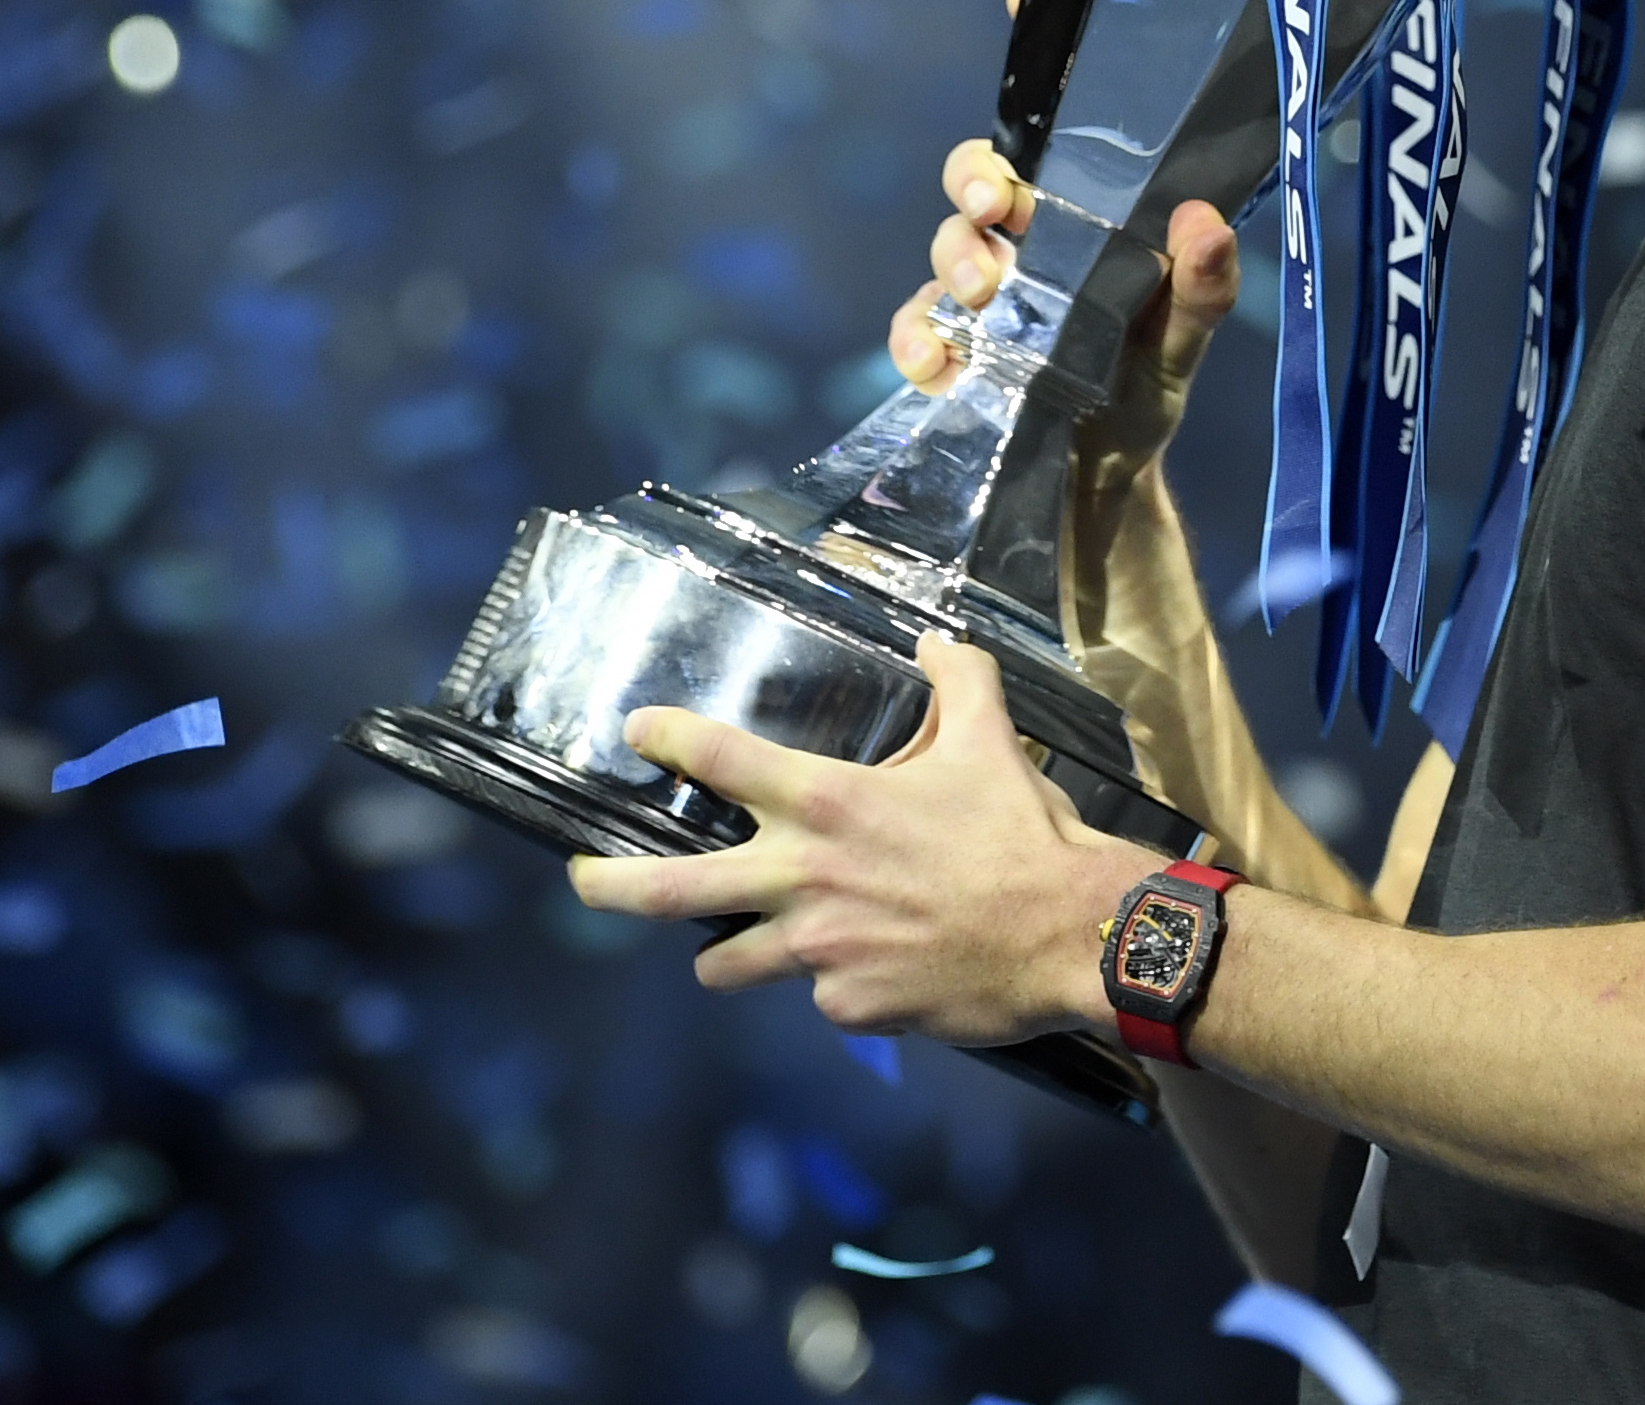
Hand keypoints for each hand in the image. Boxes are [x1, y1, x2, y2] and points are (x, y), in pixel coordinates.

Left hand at [564, 635, 1157, 1041]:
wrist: (1065, 932)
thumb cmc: (1021, 832)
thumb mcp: (991, 740)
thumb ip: (959, 679)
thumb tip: (937, 639)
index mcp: (827, 803)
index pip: (719, 760)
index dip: (667, 738)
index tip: (636, 731)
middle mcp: (802, 879)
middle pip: (667, 891)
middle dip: (605, 886)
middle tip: (578, 882)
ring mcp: (817, 952)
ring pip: (725, 964)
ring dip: (730, 951)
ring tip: (740, 945)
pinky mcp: (846, 1005)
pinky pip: (820, 995)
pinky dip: (839, 981)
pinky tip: (880, 965)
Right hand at [883, 0, 1241, 435]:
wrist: (1101, 480)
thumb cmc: (1143, 386)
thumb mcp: (1184, 341)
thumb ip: (1202, 288)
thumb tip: (1207, 220)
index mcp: (1083, 213)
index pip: (1055, 124)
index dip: (1035, 56)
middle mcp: (1024, 239)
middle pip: (978, 173)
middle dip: (976, 179)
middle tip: (997, 209)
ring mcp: (979, 292)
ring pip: (945, 245)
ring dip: (954, 258)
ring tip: (984, 293)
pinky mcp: (947, 351)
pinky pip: (914, 328)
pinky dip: (918, 340)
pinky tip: (941, 364)